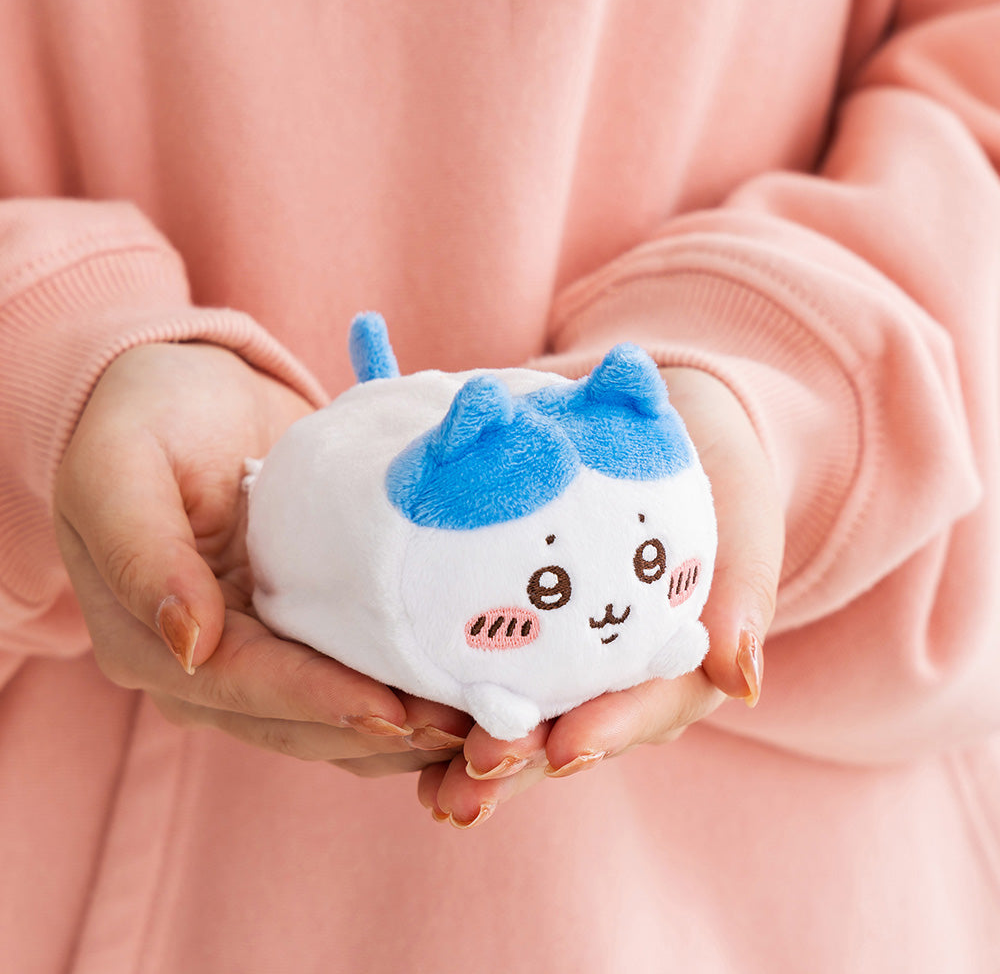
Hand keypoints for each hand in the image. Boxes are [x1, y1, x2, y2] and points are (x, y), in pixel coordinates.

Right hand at [54, 342, 468, 773]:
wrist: (193, 392)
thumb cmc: (148, 416)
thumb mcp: (120, 465)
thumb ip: (139, 550)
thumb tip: (189, 643)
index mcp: (148, 640)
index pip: (241, 685)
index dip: (316, 702)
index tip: (391, 710)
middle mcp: (205, 667)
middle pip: (297, 721)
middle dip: (379, 731)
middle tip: (462, 727)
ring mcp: (262, 654)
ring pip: (335, 720)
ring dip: (406, 730)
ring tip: (480, 723)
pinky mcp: (307, 635)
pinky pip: (358, 680)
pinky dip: (410, 695)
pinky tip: (466, 694)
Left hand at [417, 366, 783, 826]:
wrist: (669, 428)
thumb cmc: (713, 467)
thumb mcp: (741, 511)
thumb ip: (744, 588)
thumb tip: (741, 678)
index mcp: (685, 661)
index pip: (649, 706)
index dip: (609, 729)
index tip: (565, 745)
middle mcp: (626, 677)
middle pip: (579, 734)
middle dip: (528, 763)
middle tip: (472, 779)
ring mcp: (576, 664)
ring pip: (531, 725)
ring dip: (480, 761)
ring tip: (436, 793)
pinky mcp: (532, 637)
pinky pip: (494, 680)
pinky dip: (453, 711)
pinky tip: (408, 737)